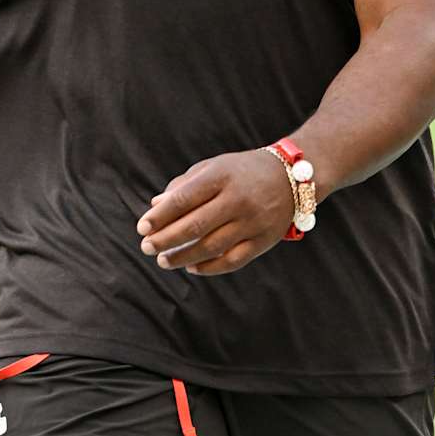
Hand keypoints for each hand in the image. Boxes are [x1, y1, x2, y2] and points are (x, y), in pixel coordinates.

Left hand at [135, 149, 294, 275]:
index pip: (185, 198)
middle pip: (195, 225)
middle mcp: (238, 199)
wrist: (292, 177)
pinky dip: (209, 267)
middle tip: (146, 247)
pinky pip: (233, 260)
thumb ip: (183, 186)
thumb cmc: (241, 171)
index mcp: (222, 176)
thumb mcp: (213, 167)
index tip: (142, 227)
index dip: (161, 215)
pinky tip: (191, 267)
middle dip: (166, 239)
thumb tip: (155, 206)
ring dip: (183, 257)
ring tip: (163, 260)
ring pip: (212, 247)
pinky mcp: (264, 241)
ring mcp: (252, 222)